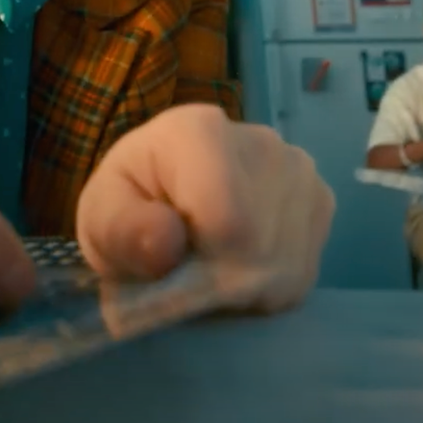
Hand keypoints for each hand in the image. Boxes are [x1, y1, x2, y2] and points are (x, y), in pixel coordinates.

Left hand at [73, 104, 334, 314]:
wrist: (165, 192)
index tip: (174, 277)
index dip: (203, 271)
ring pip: (286, 268)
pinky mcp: (321, 201)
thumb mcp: (101, 219)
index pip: (230, 222)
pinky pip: (303, 273)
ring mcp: (301, 171)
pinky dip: (268, 287)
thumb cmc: (128, 206)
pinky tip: (240, 266)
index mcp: (199, 133)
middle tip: (185, 274)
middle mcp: (264, 143)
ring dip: (244, 290)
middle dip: (220, 284)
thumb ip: (123, 233)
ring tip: (209, 266)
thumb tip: (165, 245)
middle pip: (262, 250)